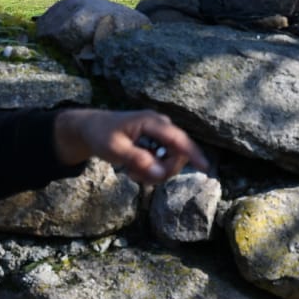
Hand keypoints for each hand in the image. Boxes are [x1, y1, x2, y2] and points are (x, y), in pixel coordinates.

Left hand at [53, 109, 208, 183]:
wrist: (92, 129)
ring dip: (154, 173)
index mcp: (152, 122)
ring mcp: (161, 135)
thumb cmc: (101, 135)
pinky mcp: (158, 143)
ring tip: (131, 172)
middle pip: (177, 155)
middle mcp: (161, 126)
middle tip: (136, 177)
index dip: (193, 153)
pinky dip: (152, 171)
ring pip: (171, 162)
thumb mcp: (114, 149)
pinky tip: (135, 170)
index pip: (178, 139)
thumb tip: (159, 172)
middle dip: (161, 171)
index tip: (205, 167)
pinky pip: (164, 162)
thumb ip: (137, 159)